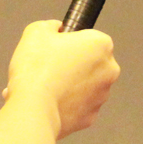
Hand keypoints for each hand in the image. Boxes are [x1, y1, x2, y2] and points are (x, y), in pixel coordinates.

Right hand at [4, 19, 119, 138]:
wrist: (33, 108)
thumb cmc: (36, 68)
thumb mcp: (36, 31)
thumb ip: (51, 26)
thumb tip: (56, 29)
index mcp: (101, 44)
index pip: (89, 37)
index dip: (70, 41)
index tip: (56, 48)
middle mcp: (109, 70)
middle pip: (90, 62)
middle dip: (73, 64)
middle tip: (49, 67)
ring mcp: (102, 96)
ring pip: (85, 85)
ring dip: (69, 85)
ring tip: (45, 86)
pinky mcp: (91, 117)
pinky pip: (78, 106)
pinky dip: (66, 104)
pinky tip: (48, 102)